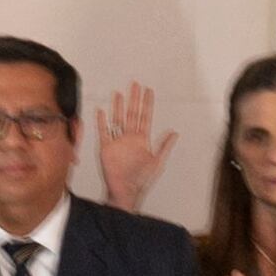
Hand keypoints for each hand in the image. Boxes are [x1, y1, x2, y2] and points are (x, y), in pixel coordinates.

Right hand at [91, 81, 166, 212]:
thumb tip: (174, 132)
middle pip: (132, 114)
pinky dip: (101, 122)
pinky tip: (101, 111)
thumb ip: (164, 147)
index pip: (145, 117)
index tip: (148, 91)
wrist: (126, 191)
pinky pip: (103, 132)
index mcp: (142, 140)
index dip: (147, 104)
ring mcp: (118, 142)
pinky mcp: (106, 148)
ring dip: (118, 107)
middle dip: (134, 99)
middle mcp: (129, 138)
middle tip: (135, 84)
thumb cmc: (142, 180)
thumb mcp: (158, 163)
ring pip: (118, 120)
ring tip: (119, 93)